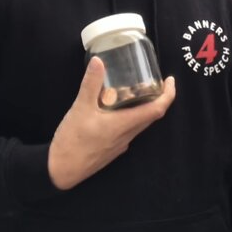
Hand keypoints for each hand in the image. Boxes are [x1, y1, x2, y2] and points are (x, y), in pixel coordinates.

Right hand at [47, 56, 175, 189]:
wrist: (61, 170)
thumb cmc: (72, 140)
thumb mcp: (80, 108)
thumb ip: (90, 84)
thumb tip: (98, 61)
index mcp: (124, 125)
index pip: (157, 110)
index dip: (168, 95)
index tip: (171, 81)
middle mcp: (127, 136)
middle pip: (151, 116)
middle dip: (157, 99)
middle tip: (153, 82)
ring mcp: (120, 145)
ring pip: (139, 124)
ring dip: (143, 109)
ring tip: (135, 92)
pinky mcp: (112, 149)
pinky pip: (128, 131)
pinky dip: (129, 118)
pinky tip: (115, 110)